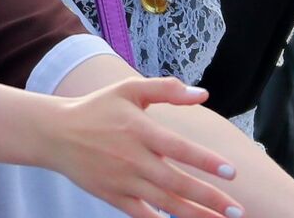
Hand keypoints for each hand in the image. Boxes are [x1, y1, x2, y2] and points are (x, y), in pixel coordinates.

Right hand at [43, 78, 239, 217]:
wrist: (56, 134)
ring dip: (195, 215)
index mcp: (139, 130)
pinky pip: (141, 214)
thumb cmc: (97, 108)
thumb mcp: (128, 89)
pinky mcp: (112, 196)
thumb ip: (165, 89)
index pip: (179, 149)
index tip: (232, 172)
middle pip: (177, 183)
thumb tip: (202, 93)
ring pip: (164, 203)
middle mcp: (132, 158)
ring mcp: (122, 180)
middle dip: (210, 198)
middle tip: (237, 210)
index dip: (206, 161)